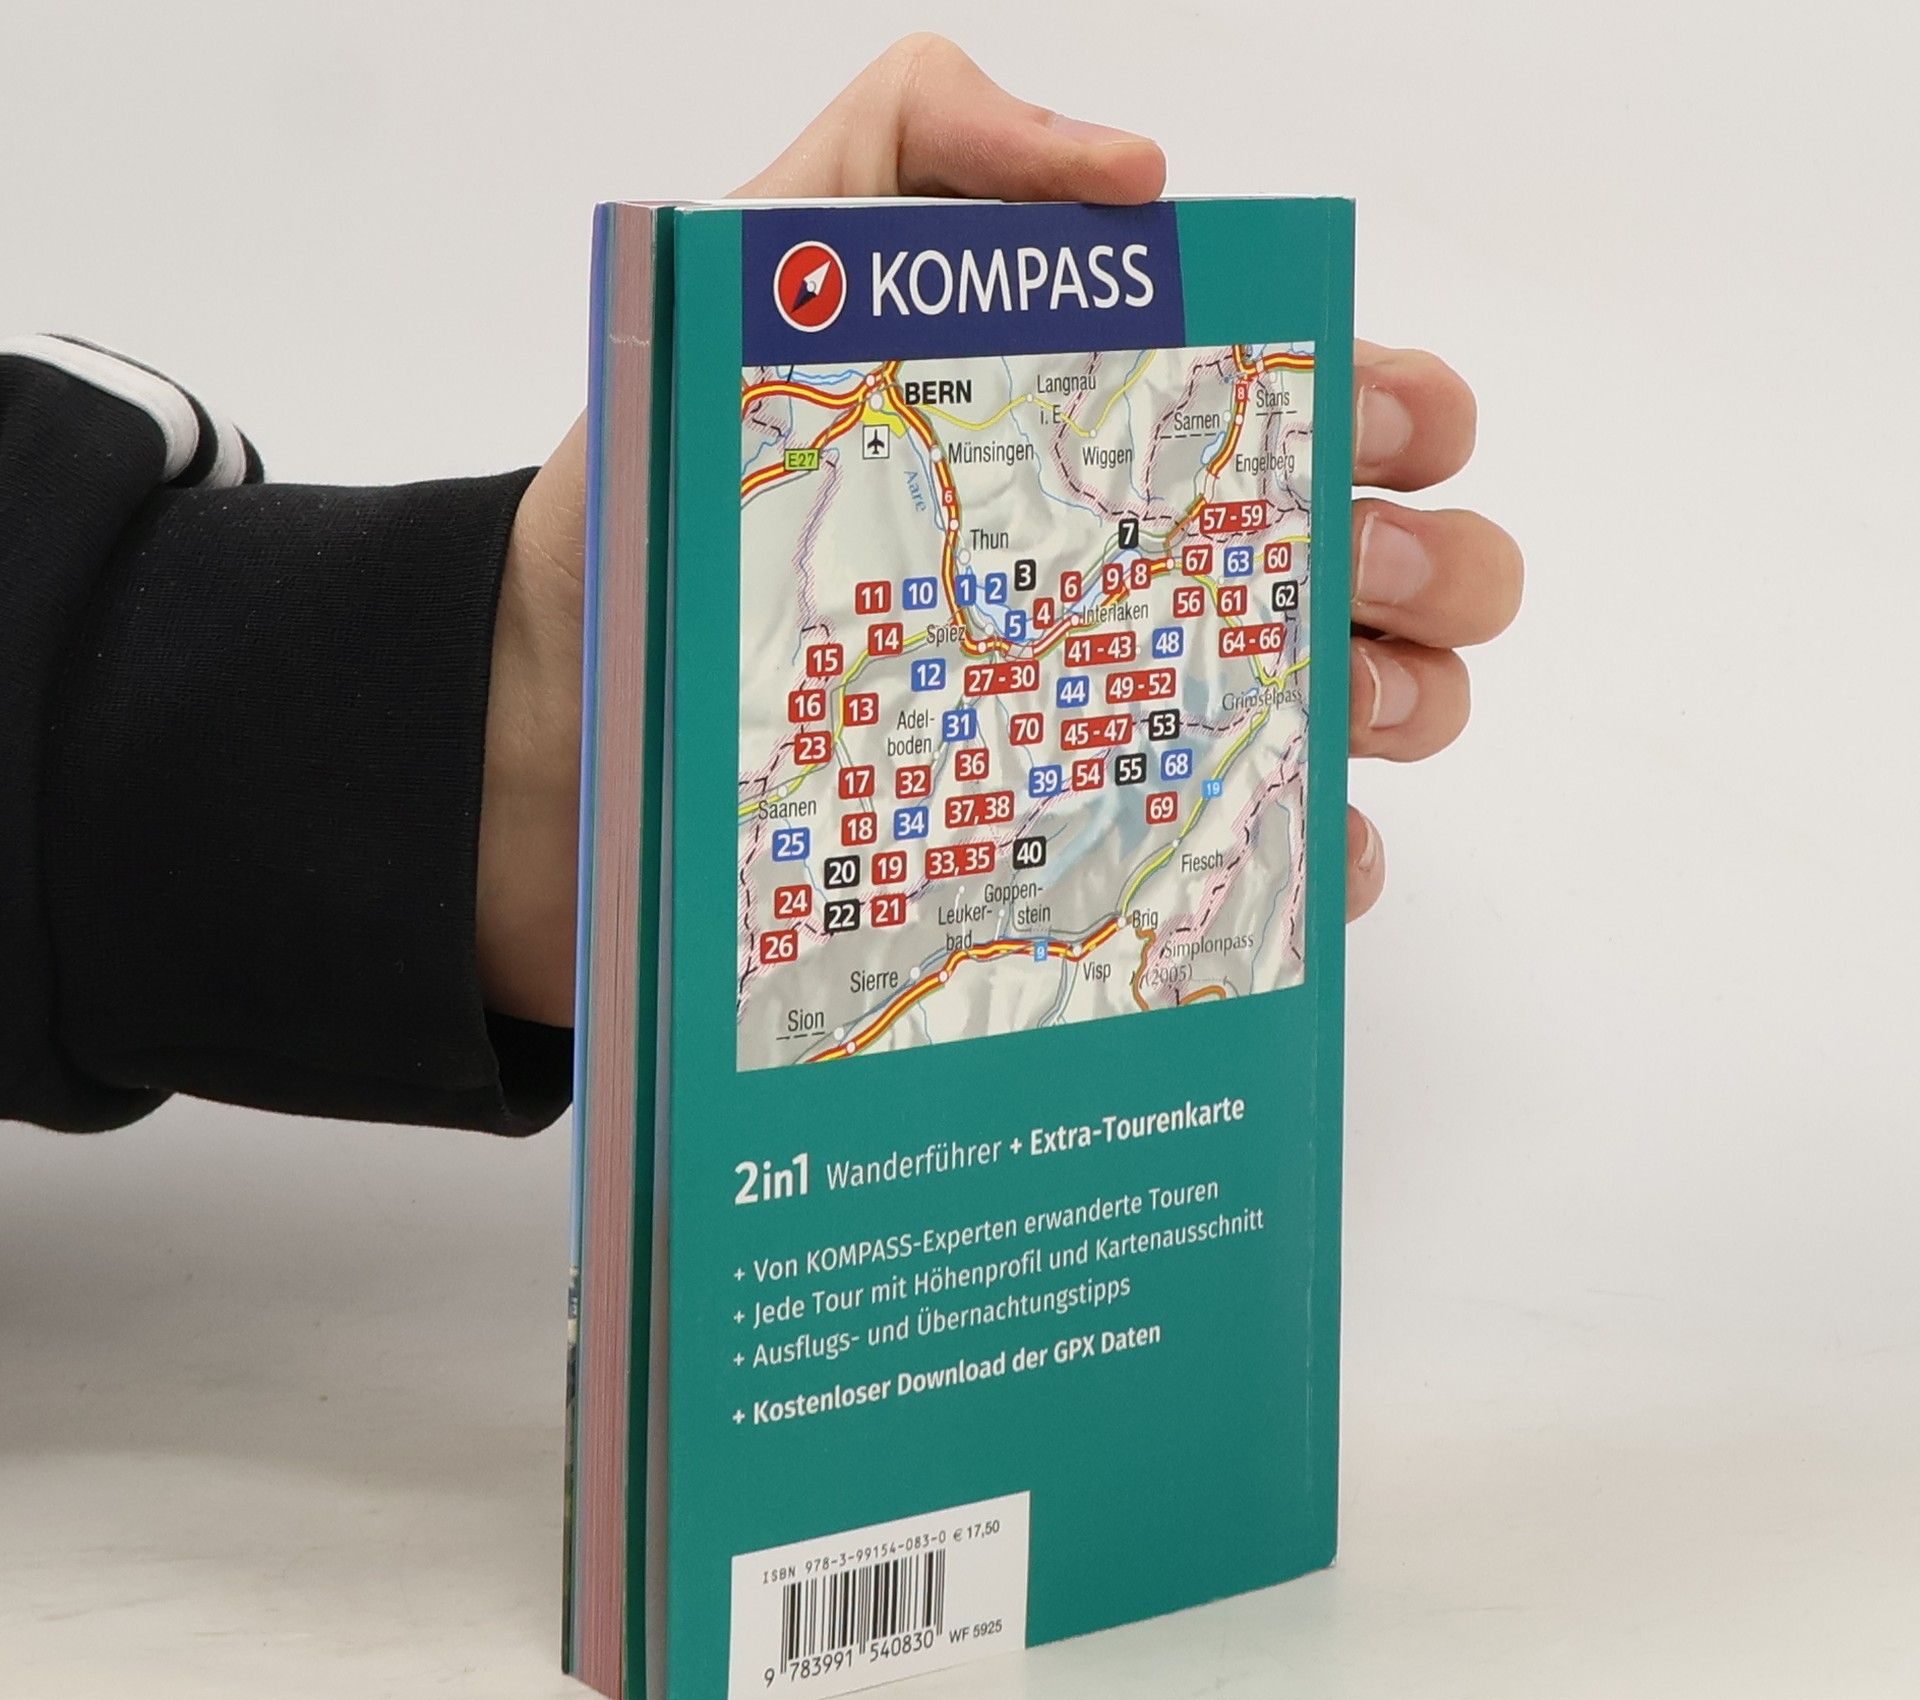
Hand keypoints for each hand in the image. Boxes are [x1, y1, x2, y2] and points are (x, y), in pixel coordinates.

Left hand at [477, 36, 1518, 1025]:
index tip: (1386, 427)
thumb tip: (1148, 173)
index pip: (1319, 406)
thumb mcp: (779, 255)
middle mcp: (1142, 577)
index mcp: (1111, 435)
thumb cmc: (671, 484)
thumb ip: (930, 134)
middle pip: (1374, 565)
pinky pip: (1248, 867)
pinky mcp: (1083, 851)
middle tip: (1372, 575)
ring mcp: (1123, 716)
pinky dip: (1313, 860)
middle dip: (1430, 563)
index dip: (1396, 406)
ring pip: (1345, 711)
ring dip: (1402, 701)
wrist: (562, 707)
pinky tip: (1307, 842)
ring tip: (1359, 702)